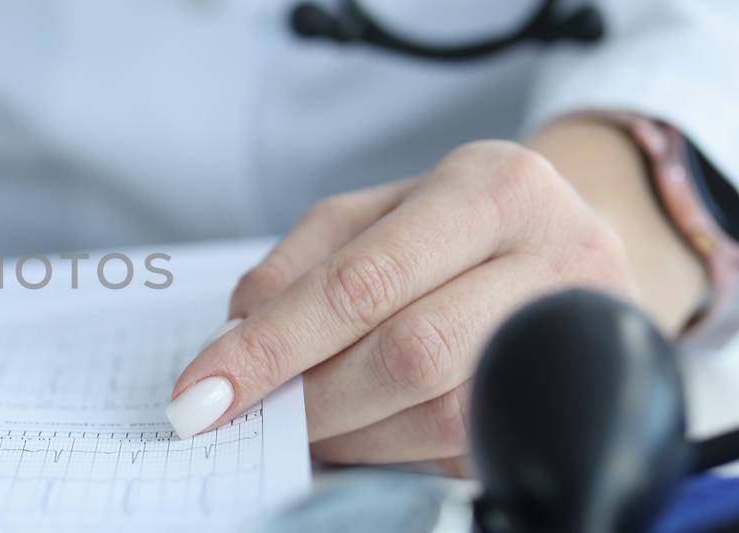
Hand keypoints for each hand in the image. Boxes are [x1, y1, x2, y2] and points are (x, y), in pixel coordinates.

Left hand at [166, 140, 646, 468]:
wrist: (575, 245)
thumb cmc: (457, 227)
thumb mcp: (377, 213)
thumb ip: (301, 264)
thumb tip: (237, 333)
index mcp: (493, 190)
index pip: (364, 281)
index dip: (272, 345)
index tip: (202, 391)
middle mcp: (556, 255)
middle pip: (408, 353)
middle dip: (308, 396)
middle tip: (245, 415)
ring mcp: (579, 335)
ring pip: (440, 413)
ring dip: (346, 432)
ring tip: (299, 421)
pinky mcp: (576, 401)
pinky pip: (464, 446)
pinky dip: (389, 449)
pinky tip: (354, 434)